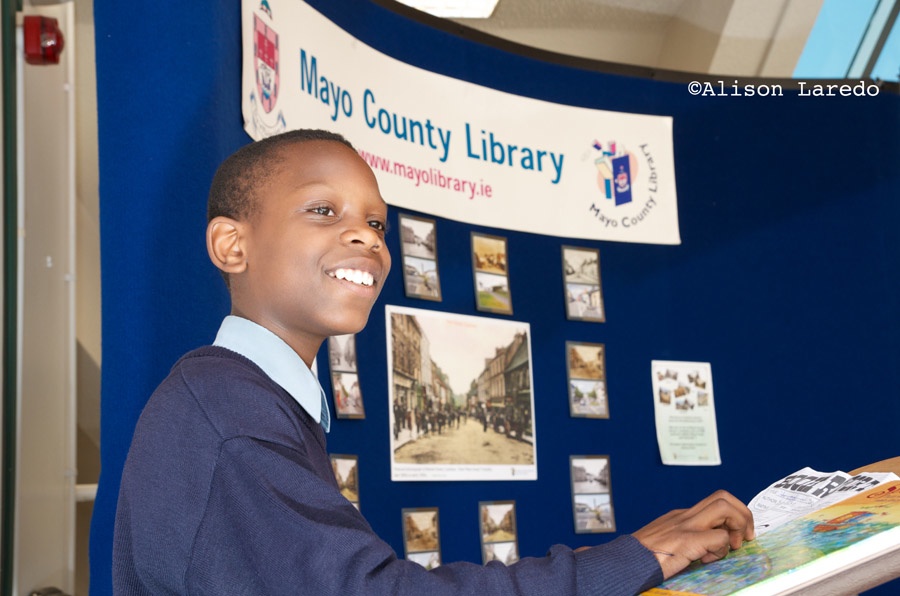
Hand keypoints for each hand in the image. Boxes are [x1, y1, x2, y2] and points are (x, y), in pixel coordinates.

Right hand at [631, 490, 754, 578]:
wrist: (624, 562)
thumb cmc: (642, 557)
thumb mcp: (665, 541)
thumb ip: (684, 539)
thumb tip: (706, 550)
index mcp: (681, 517)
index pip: (715, 504)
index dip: (732, 517)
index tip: (735, 536)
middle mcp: (685, 516)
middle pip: (723, 497)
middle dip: (743, 514)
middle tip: (745, 537)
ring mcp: (685, 526)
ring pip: (724, 506)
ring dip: (739, 525)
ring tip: (734, 546)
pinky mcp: (686, 541)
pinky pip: (718, 538)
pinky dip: (721, 549)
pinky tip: (708, 560)